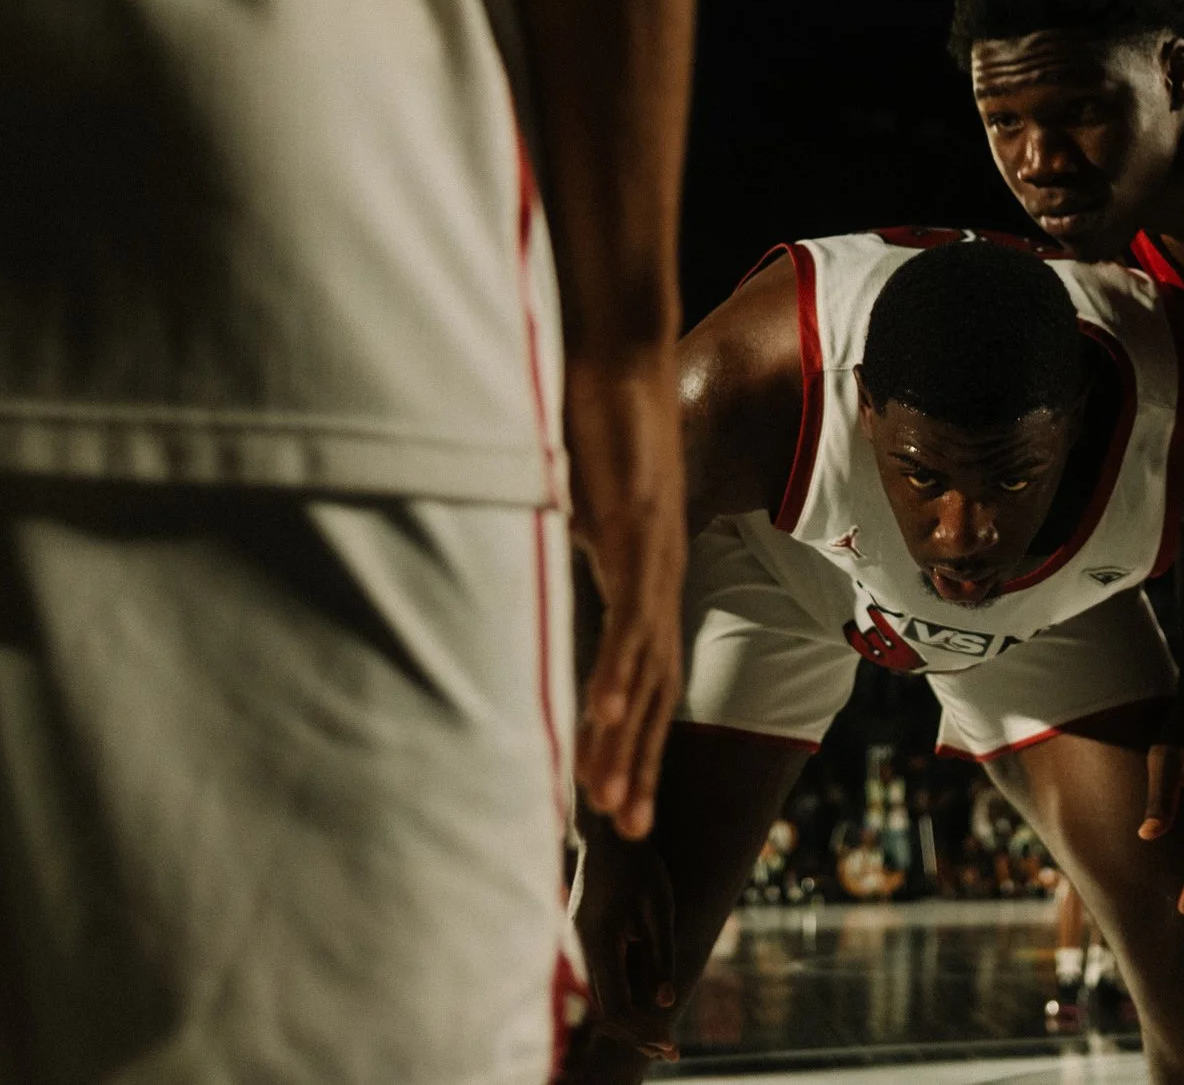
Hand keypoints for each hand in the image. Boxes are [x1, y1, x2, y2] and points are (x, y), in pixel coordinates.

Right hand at [569, 353, 686, 840]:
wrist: (620, 354)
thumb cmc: (590, 417)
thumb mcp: (569, 499)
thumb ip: (560, 540)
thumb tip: (525, 565)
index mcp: (641, 569)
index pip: (643, 667)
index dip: (635, 731)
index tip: (619, 789)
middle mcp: (658, 573)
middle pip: (657, 687)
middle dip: (641, 762)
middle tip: (632, 829)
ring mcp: (653, 558)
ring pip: (649, 669)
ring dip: (633, 740)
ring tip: (619, 803)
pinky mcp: (639, 536)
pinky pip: (633, 621)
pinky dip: (623, 676)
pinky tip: (613, 723)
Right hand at [575, 821, 679, 1058]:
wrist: (607, 833)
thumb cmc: (639, 865)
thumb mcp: (660, 906)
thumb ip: (662, 954)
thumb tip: (666, 1001)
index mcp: (598, 942)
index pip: (615, 1005)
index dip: (642, 1031)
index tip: (670, 1044)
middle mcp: (582, 948)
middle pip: (605, 1009)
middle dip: (637, 1034)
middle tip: (672, 1051)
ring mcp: (579, 943)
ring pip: (600, 996)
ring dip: (629, 1020)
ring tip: (662, 1038)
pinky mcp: (584, 937)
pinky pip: (601, 978)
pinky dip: (621, 998)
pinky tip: (646, 1005)